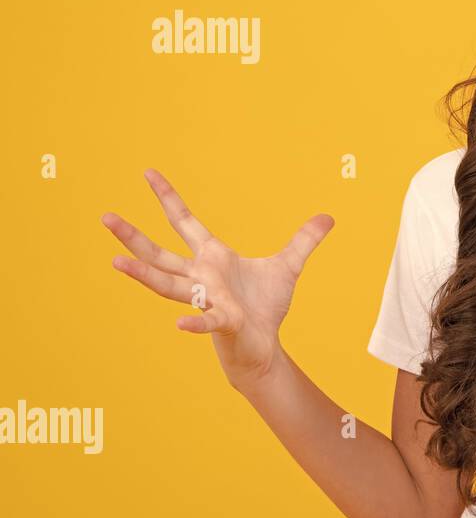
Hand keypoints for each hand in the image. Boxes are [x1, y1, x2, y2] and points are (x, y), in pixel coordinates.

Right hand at [103, 168, 333, 390]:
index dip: (168, 197)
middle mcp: (201, 276)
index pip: (184, 222)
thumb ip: (304, 240)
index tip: (148, 172)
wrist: (263, 345)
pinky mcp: (222, 323)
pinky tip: (179, 326)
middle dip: (133, 237)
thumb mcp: (288, 266)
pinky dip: (195, 323)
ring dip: (143, 275)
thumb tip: (328, 217)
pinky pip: (205, 322)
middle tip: (105, 217)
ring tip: (116, 264)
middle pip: (160, 253)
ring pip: (168, 285)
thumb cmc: (264, 307)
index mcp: (212, 257)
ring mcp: (207, 300)